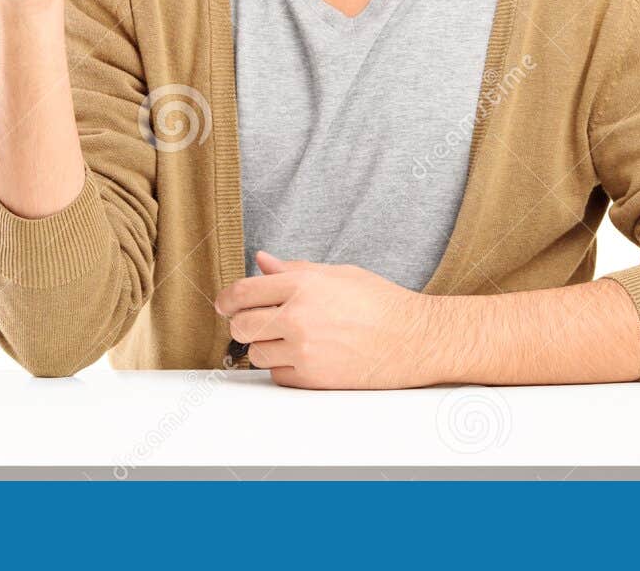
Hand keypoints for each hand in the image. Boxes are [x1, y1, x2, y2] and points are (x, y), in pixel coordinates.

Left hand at [215, 251, 436, 388]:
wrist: (413, 339)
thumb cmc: (381, 303)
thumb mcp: (338, 274)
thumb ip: (294, 269)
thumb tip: (262, 261)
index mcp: (302, 284)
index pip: (243, 292)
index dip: (227, 299)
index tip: (225, 304)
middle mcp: (298, 317)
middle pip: (240, 325)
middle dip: (242, 324)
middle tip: (254, 323)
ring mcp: (304, 350)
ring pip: (256, 354)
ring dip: (265, 347)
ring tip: (289, 340)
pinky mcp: (313, 378)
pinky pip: (277, 375)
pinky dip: (284, 368)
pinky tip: (305, 356)